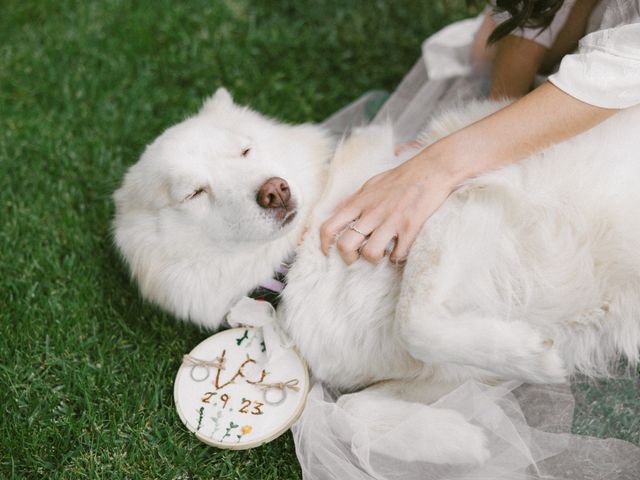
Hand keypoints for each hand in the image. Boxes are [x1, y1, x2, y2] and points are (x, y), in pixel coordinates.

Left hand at [319, 148, 455, 264]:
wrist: (432, 169)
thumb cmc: (400, 177)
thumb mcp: (370, 184)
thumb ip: (354, 200)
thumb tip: (337, 212)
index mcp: (359, 202)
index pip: (328, 227)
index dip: (324, 244)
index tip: (329, 252)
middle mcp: (371, 213)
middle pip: (345, 246)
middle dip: (348, 258)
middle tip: (358, 257)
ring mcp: (391, 221)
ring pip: (370, 253)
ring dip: (374, 259)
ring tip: (381, 252)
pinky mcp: (410, 227)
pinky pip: (398, 254)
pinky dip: (398, 257)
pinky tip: (400, 250)